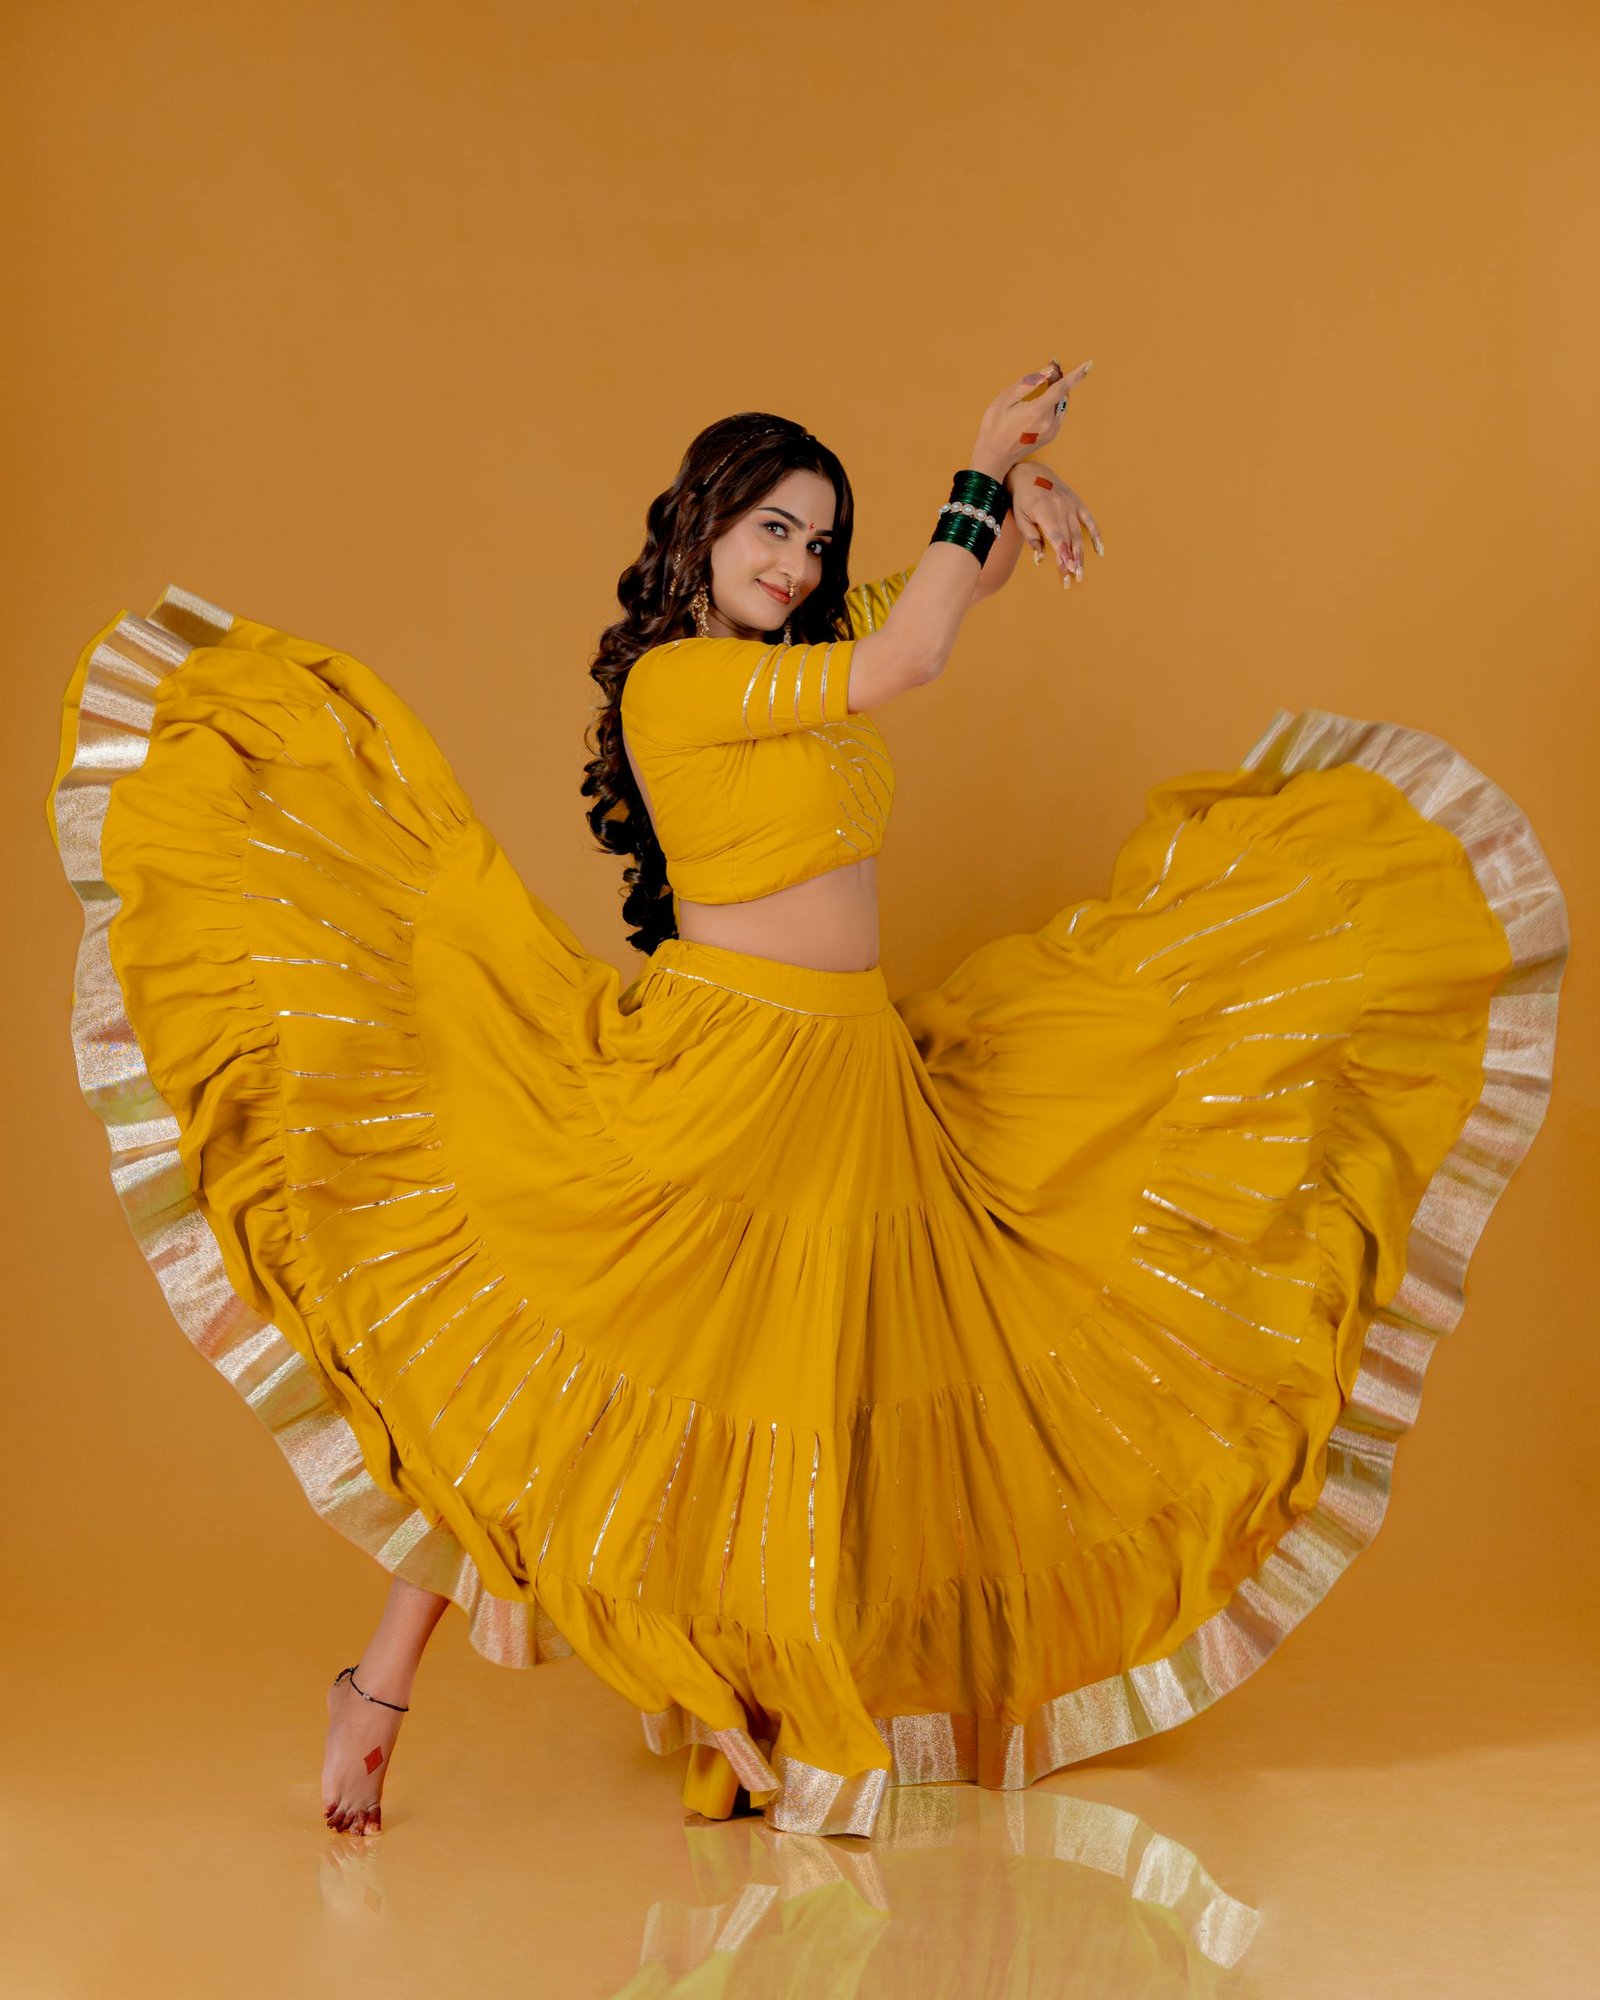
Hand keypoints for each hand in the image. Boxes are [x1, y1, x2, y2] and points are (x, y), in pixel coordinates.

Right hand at [968, 356, 1093, 481]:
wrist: (994, 457)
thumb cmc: (995, 426)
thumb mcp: (1006, 399)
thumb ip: (1029, 383)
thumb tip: (1049, 371)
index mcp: (1038, 412)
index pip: (1062, 388)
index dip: (1076, 374)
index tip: (1089, 364)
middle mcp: (1049, 423)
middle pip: (1062, 394)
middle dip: (1059, 379)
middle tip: (1050, 367)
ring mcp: (1052, 431)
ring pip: (1061, 404)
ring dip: (1057, 391)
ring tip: (1046, 381)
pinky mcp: (1051, 436)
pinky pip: (1058, 414)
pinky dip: (1055, 403)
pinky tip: (1044, 398)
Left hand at [1005, 459, 1102, 588]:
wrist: (1030, 472)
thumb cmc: (1022, 499)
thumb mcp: (1020, 518)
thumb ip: (1032, 538)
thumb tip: (1040, 559)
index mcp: (1045, 511)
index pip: (1056, 536)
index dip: (1063, 553)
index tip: (1068, 568)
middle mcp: (1061, 507)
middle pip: (1068, 539)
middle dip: (1071, 560)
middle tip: (1073, 578)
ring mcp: (1071, 505)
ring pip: (1078, 534)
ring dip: (1080, 554)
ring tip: (1080, 572)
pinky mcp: (1077, 503)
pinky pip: (1090, 521)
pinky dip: (1096, 535)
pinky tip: (1100, 551)